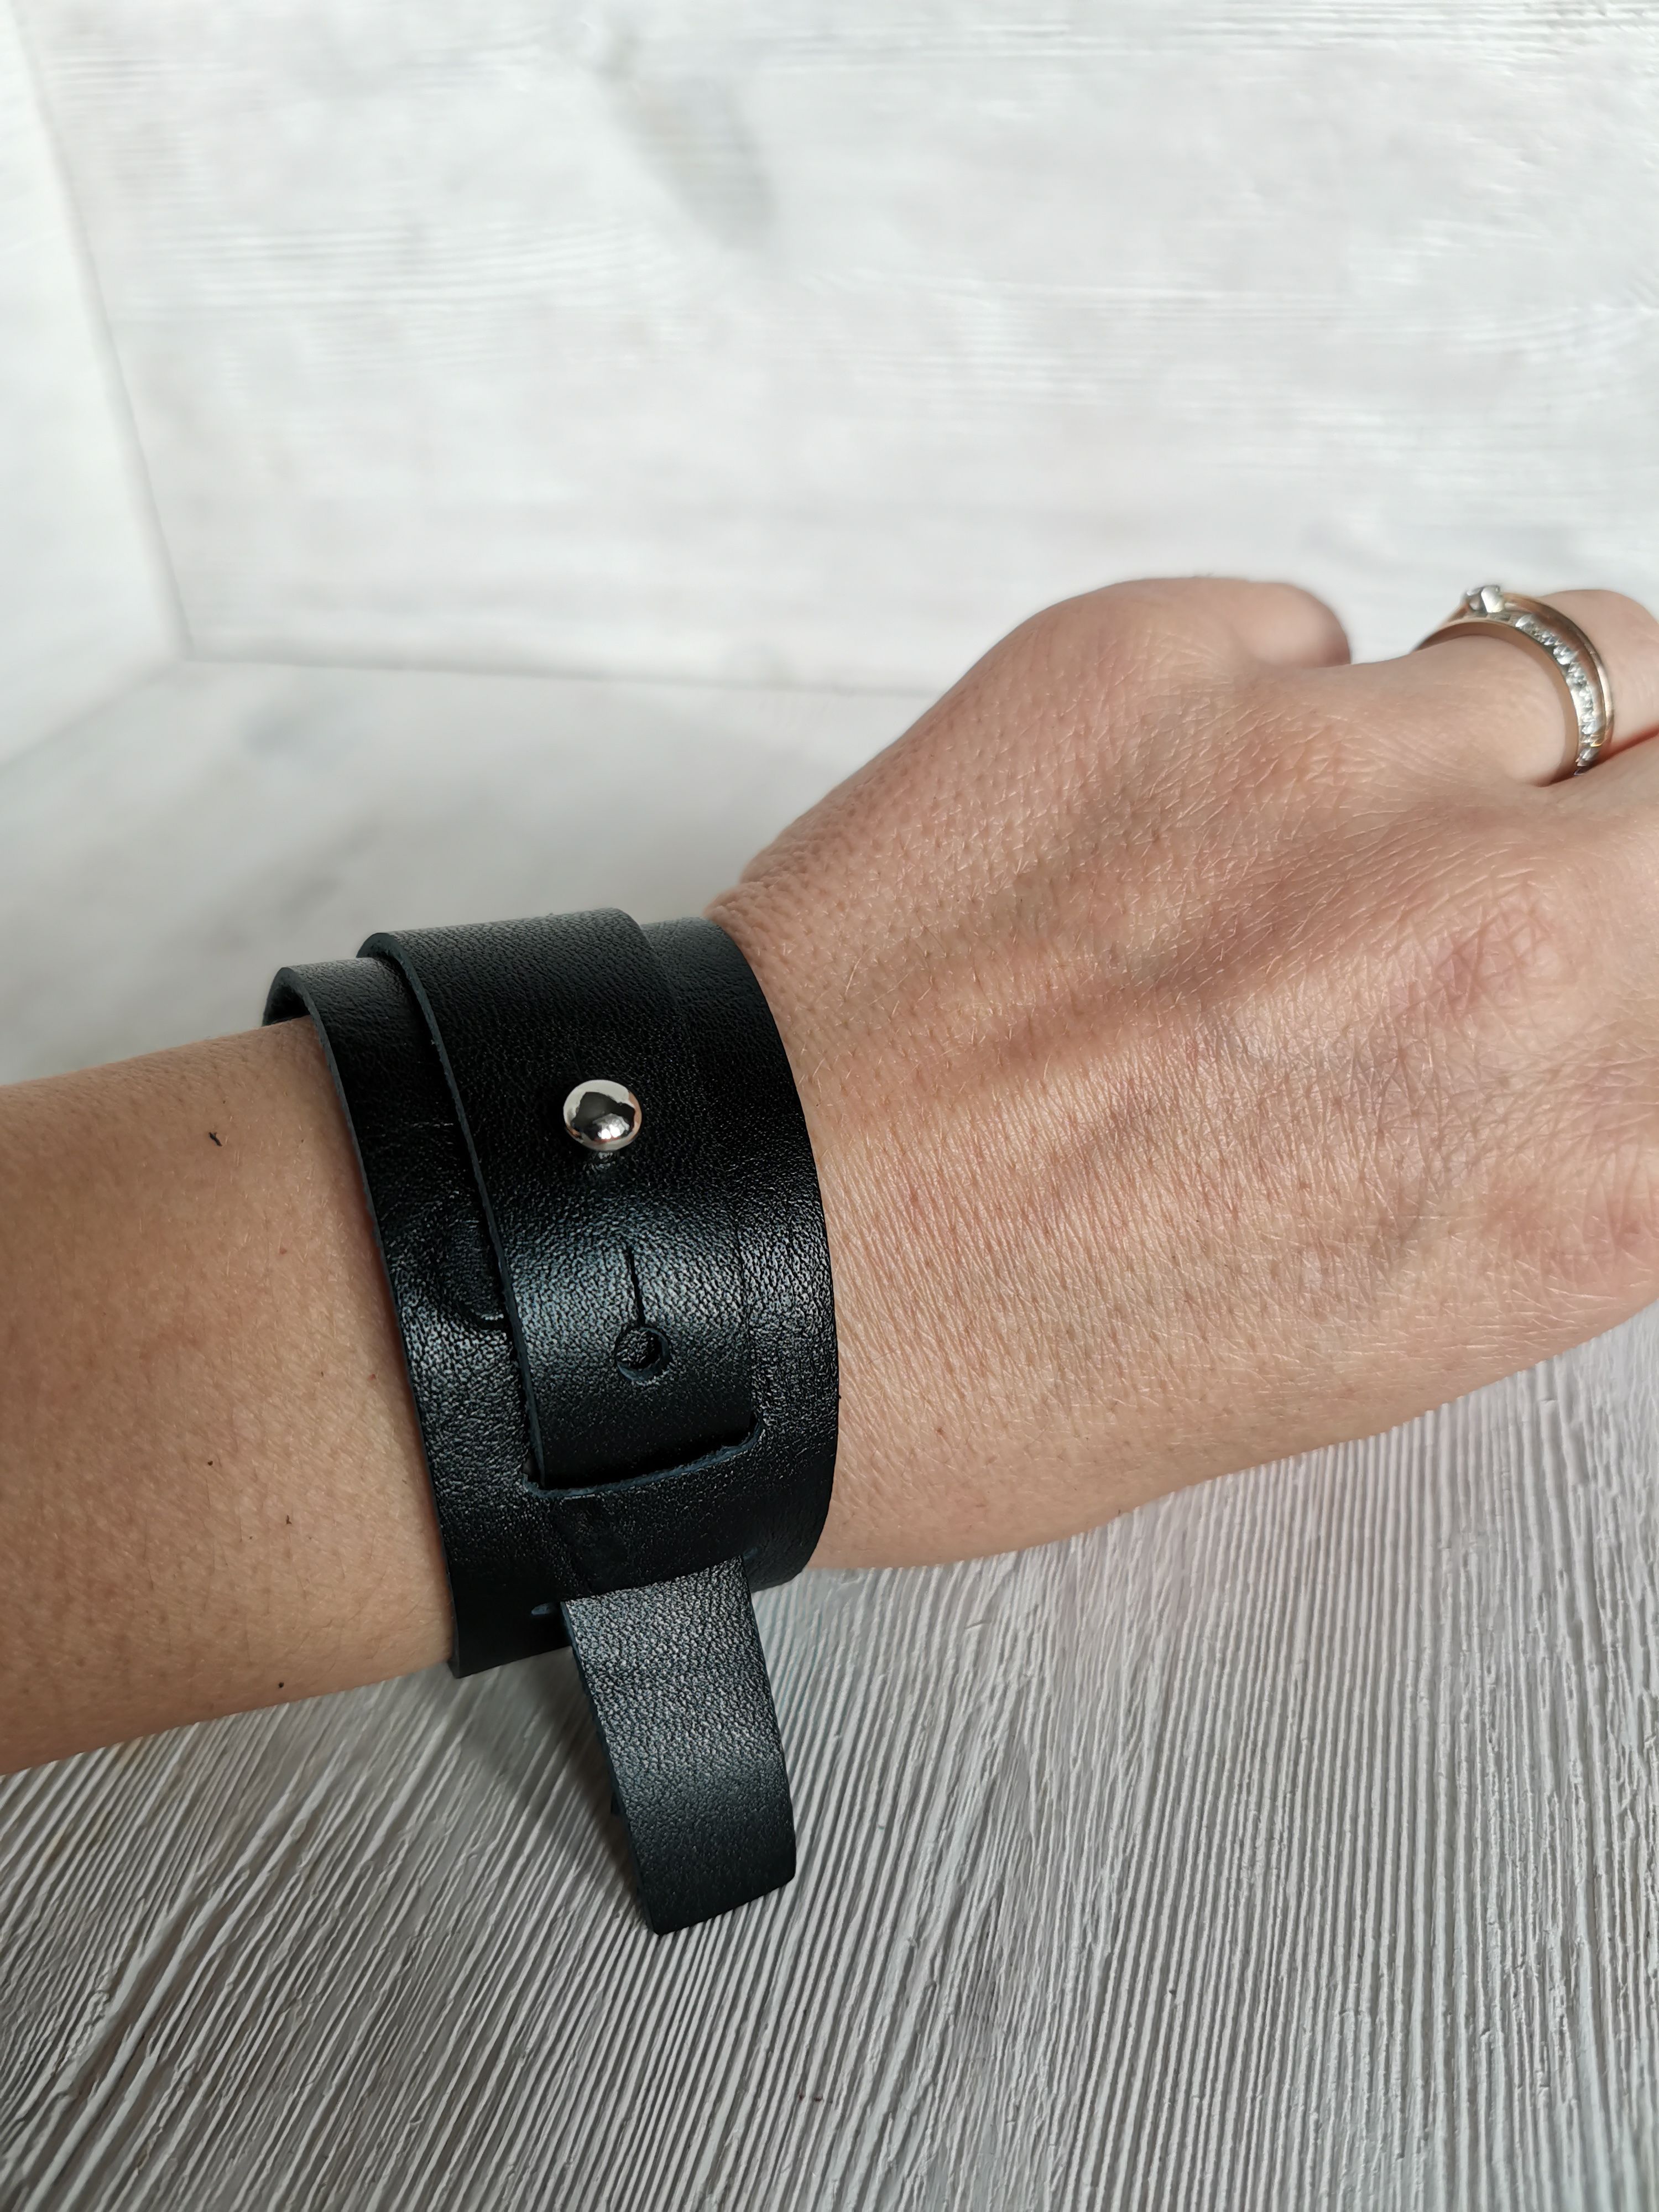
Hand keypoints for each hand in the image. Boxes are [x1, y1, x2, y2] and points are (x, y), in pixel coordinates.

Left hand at [711, 578, 1658, 1568]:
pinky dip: (1267, 705)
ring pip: (1550, 655)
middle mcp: (1501, 941)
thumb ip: (1551, 1152)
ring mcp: (1331, 774)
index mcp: (1585, 1167)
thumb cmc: (1013, 1350)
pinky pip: (1312, 630)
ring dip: (1464, 745)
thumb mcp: (1384, 1326)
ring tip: (1325, 835)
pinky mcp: (1159, 658)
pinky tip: (1158, 822)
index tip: (1620, 928)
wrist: (746, 1261)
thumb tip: (1606, 1032)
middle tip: (1532, 858)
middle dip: (1631, 813)